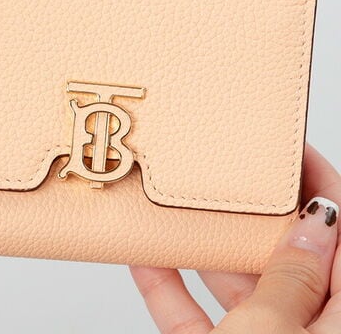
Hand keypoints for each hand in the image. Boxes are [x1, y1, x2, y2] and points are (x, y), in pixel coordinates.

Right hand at [131, 144, 340, 332]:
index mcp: (340, 317)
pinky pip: (191, 311)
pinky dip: (168, 286)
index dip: (320, 185)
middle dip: (251, 213)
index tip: (292, 150)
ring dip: (202, 246)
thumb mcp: (274, 330)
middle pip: (280, 253)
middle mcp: (306, 327)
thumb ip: (291, 277)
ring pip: (232, 280)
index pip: (340, 233)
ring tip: (178, 204)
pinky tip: (144, 255)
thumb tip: (311, 222)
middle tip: (227, 173)